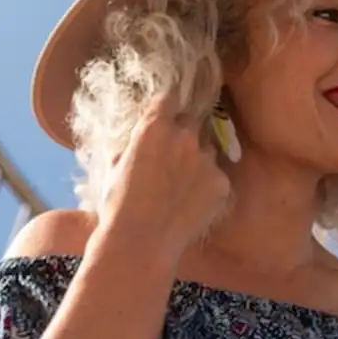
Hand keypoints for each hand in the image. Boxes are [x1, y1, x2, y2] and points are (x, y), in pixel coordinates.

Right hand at [96, 90, 230, 261]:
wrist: (141, 241)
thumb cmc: (118, 204)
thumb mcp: (115, 164)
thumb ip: (132, 144)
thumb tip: (138, 139)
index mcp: (154, 127)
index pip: (170, 97)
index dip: (169, 104)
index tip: (169, 110)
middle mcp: (186, 137)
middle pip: (193, 123)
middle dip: (184, 133)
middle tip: (173, 155)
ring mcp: (208, 160)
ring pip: (207, 151)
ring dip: (197, 161)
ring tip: (180, 186)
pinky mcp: (222, 183)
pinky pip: (216, 178)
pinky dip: (207, 186)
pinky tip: (191, 203)